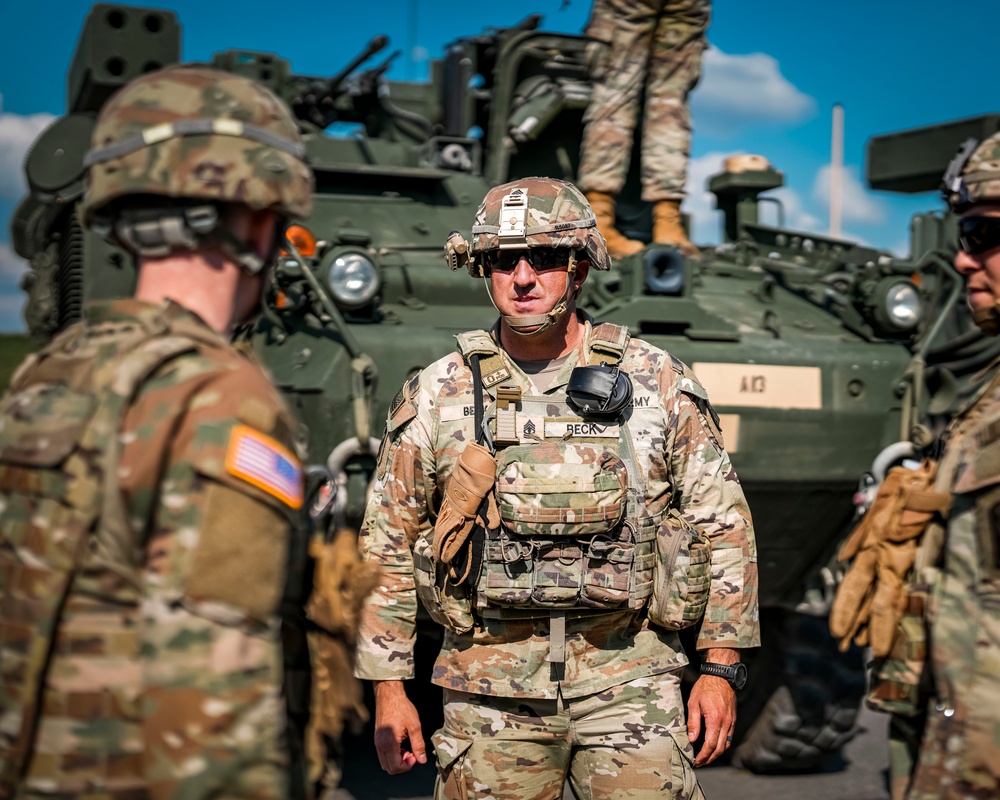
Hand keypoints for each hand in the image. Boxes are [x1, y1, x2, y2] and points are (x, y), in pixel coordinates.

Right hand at [373, 680, 427, 773]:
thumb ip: (418, 745)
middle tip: (412, 752)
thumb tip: (422, 760)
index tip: (415, 755)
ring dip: (397, 760)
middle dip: (403, 764)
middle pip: (390, 768)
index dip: (408, 765)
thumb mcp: (415, 726)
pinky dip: (393, 755)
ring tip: (407, 748)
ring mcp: (377, 742)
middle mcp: (380, 745)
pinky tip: (401, 744)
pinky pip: (383, 755)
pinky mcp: (377, 739)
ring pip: (386, 763)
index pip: (396, 767)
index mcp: (389, 743)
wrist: (389, 695)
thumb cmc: (402, 708)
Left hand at [687, 648, 737, 766]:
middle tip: (700, 763)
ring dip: (716, 754)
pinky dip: (722, 745)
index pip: (710, 745)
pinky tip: (714, 746)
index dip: (703, 756)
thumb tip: (691, 740)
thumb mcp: (693, 703)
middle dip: (709, 758)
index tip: (696, 761)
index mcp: (715, 719)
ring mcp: (731, 722)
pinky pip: (729, 737)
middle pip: (719, 748)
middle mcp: (726, 723)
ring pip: (726, 745)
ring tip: (706, 757)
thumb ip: (693, 722)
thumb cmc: (705, 687)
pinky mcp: (733, 719)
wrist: (721, 675)